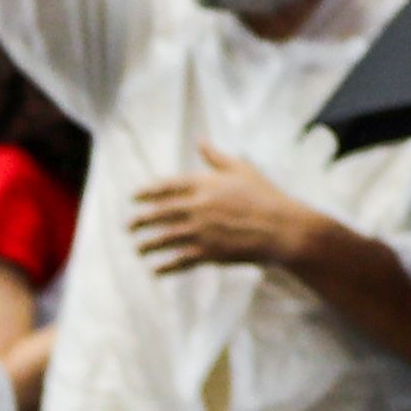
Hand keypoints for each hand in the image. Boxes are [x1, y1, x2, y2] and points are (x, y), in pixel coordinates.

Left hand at [127, 145, 323, 275]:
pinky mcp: (208, 252)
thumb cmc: (264, 195)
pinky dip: (165, 266)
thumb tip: (200, 140)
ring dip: (148, 245)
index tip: (133, 197)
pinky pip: (179, 261)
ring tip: (138, 248)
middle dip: (140, 220)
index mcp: (204, 183)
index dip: (146, 192)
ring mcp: (201, 231)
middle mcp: (198, 207)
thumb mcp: (241, 168)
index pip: (166, 186)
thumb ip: (216, 156)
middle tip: (128, 226)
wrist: (282, 228)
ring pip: (165, 238)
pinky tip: (154, 270)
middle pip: (159, 214)